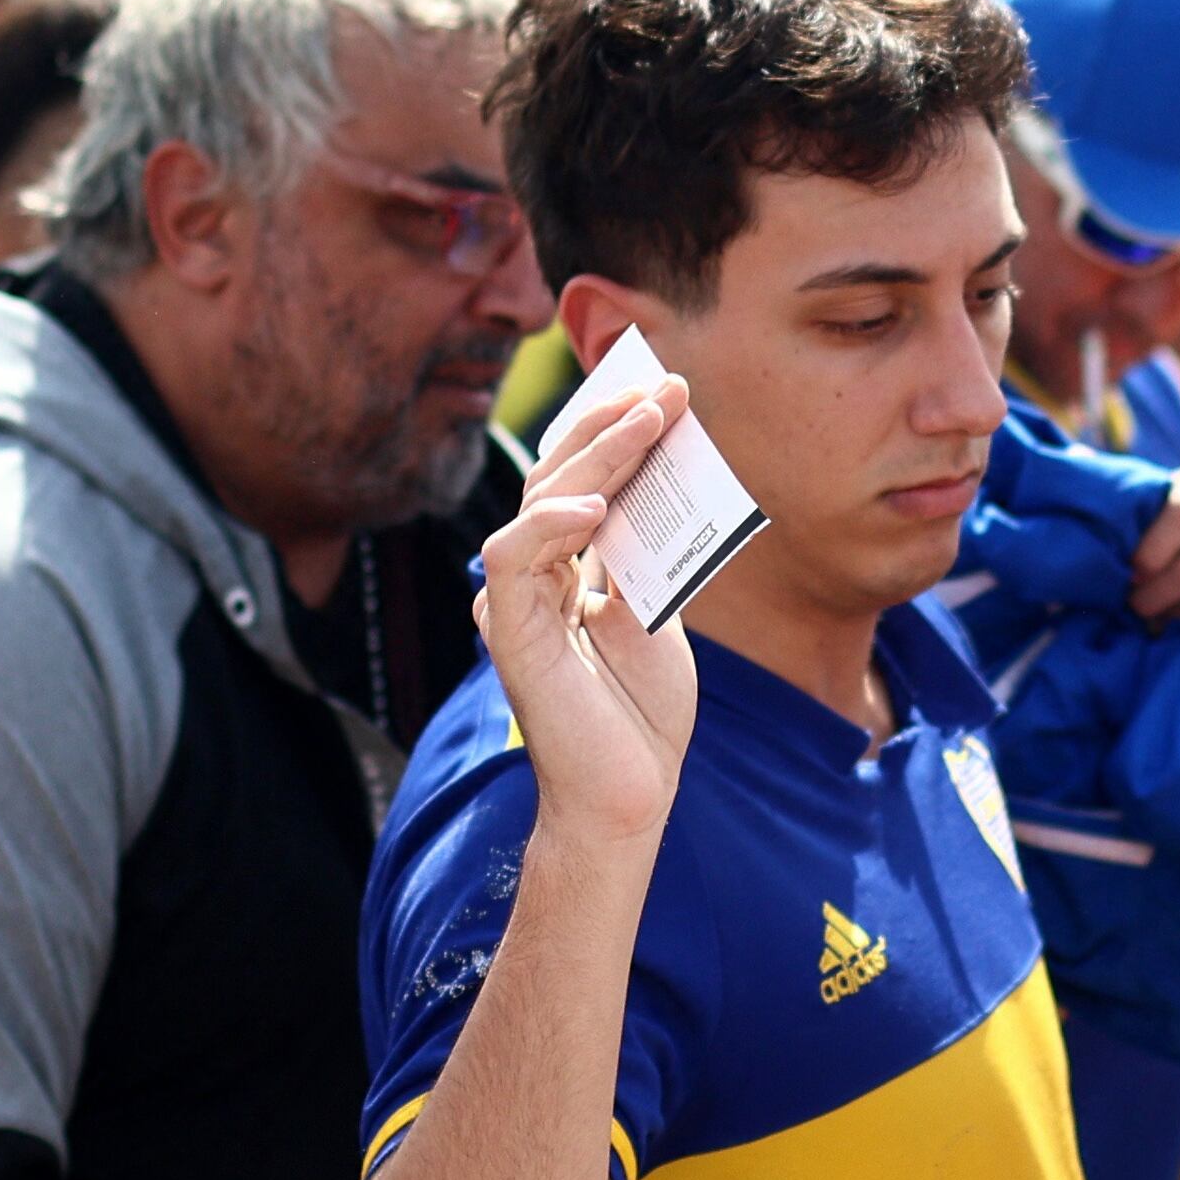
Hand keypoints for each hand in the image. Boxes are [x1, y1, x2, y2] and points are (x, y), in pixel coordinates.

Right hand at [475, 382, 700, 850]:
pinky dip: (550, 525)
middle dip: (613, 425)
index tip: (668, 389)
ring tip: (648, 419)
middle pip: (558, 476)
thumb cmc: (642, 713)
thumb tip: (667, 476)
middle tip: (667, 386)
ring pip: (539, 501)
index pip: (582, 478)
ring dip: (595, 455)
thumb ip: (650, 551)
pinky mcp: (510, 631)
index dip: (618, 431)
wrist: (631, 792)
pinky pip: (514, 559)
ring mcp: (518, 600)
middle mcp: (534, 575)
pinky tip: (593, 505)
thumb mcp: (660, 612)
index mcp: (566, 567)